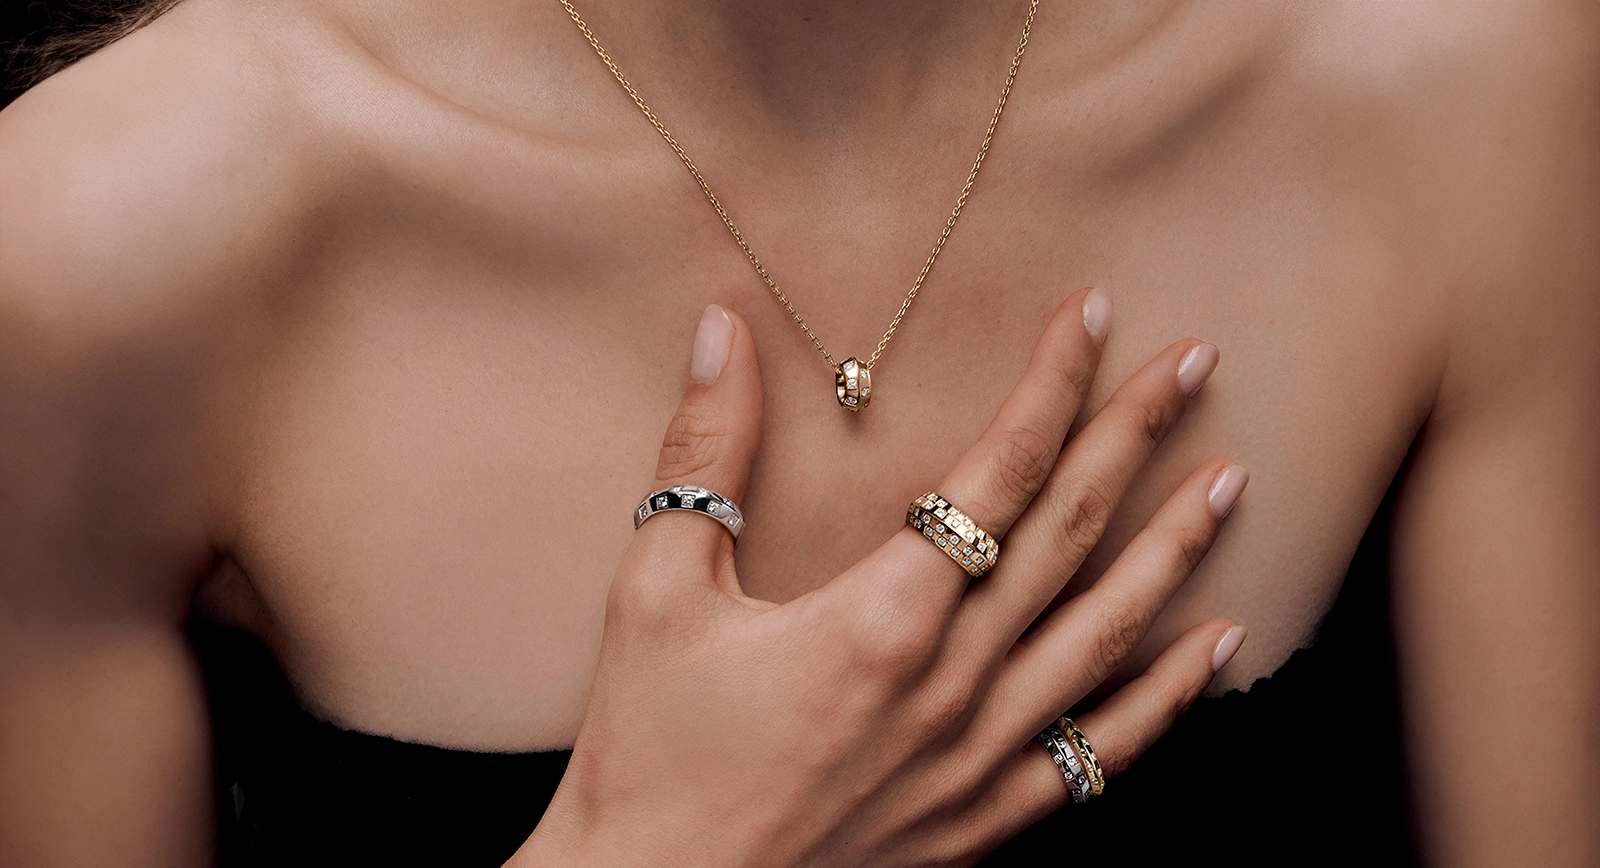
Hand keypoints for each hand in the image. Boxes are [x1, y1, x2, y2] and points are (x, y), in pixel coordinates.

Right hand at [517, 289, 1247, 866]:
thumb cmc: (648, 752)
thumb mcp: (657, 589)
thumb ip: (703, 454)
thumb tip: (719, 331)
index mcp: (880, 618)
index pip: (996, 472)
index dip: (1052, 384)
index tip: (1092, 314)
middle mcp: (952, 684)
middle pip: (1070, 536)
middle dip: (1136, 438)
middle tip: (1196, 364)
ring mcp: (980, 760)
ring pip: (1107, 635)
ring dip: (1175, 550)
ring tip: (1230, 480)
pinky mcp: (984, 823)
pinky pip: (1103, 755)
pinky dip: (1170, 696)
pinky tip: (1218, 644)